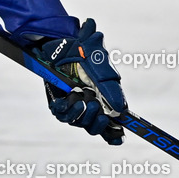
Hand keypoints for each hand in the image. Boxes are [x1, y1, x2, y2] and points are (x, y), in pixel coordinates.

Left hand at [31, 18, 126, 144]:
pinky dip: (68, 110)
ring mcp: (72, 103)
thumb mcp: (101, 66)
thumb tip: (122, 109)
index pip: (110, 125)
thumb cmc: (84, 50)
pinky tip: (72, 100)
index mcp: (104, 99)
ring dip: (83, 115)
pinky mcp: (56, 100)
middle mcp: (88, 104)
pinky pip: (62, 114)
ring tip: (85, 100)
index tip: (120, 138)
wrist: (61, 39)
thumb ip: (111, 86)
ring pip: (79, 123)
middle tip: (96, 106)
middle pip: (94, 127)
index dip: (114, 135)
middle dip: (98, 123)